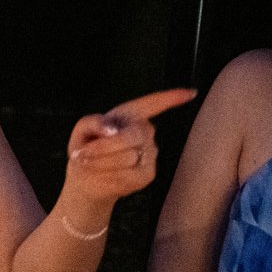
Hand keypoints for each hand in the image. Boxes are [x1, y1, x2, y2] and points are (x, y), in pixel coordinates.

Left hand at [60, 88, 197, 219]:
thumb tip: (110, 128)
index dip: (170, 98)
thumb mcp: (81, 131)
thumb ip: (91, 123)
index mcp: (128, 116)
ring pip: (127, 157)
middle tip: (84, 154)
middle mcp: (143, 131)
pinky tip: (104, 175)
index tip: (190, 93)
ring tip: (92, 164)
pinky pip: (129, 175)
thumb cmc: (86, 149)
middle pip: (132, 136)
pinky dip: (109, 176)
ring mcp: (149, 152)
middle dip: (104, 147)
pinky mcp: (148, 173)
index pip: (151, 104)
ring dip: (102, 163)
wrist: (87, 179)